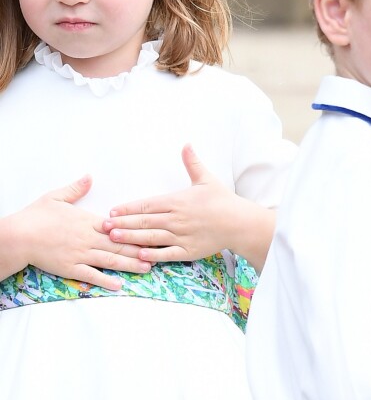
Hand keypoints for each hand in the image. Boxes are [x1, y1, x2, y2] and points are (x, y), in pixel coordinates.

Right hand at [3, 176, 151, 289]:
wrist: (18, 236)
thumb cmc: (36, 216)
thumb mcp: (57, 197)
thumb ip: (76, 188)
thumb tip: (89, 176)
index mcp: (89, 221)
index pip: (119, 227)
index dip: (137, 230)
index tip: (153, 231)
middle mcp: (89, 238)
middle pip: (120, 244)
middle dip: (141, 249)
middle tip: (159, 253)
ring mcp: (81, 254)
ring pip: (110, 260)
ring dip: (130, 265)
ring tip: (147, 268)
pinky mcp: (70, 268)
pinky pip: (91, 275)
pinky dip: (106, 280)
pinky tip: (119, 285)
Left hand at [104, 145, 274, 270]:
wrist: (239, 222)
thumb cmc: (222, 200)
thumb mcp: (206, 178)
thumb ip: (192, 163)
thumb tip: (186, 144)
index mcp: (178, 201)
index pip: (147, 204)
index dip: (128, 208)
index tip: (113, 210)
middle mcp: (176, 219)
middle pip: (144, 221)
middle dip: (122, 223)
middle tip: (103, 226)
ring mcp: (182, 236)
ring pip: (151, 237)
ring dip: (131, 238)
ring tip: (113, 238)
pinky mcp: (188, 251)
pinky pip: (167, 254)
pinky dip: (153, 256)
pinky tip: (139, 256)